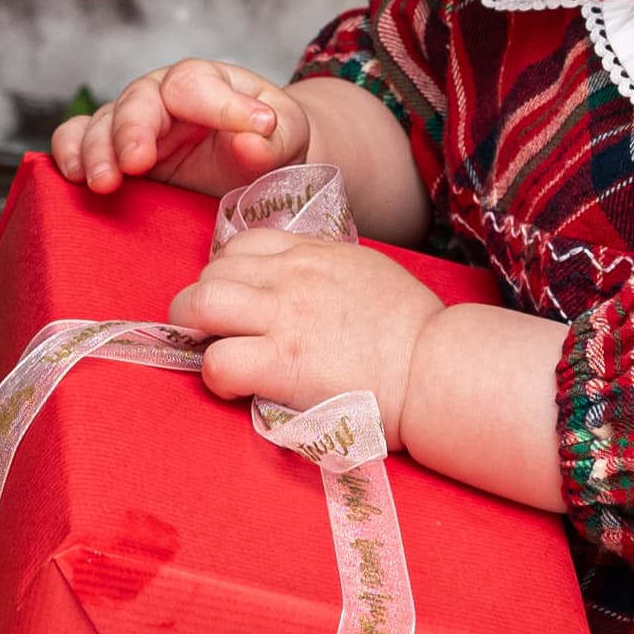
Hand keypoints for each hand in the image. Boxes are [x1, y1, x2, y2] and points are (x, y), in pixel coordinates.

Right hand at [53, 57, 311, 197]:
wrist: (252, 173)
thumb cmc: (268, 147)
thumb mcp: (287, 140)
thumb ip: (275, 138)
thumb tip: (255, 134)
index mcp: (207, 84)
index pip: (193, 83)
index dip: (208, 107)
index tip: (226, 137)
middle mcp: (162, 98)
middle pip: (137, 100)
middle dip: (132, 131)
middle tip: (135, 164)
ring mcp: (133, 125)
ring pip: (101, 123)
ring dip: (95, 150)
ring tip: (103, 182)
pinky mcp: (111, 153)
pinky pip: (77, 141)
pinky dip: (69, 154)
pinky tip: (73, 176)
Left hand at [170, 228, 445, 429]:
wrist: (438, 369)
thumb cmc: (413, 333)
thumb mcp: (367, 274)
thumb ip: (324, 272)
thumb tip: (298, 286)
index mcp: (314, 252)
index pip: (241, 244)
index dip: (228, 275)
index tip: (239, 304)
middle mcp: (292, 276)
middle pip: (210, 272)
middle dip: (201, 303)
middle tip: (217, 335)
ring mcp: (284, 316)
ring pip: (199, 305)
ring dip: (195, 333)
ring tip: (217, 356)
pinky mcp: (282, 362)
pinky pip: (217, 361)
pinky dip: (216, 376)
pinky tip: (237, 388)